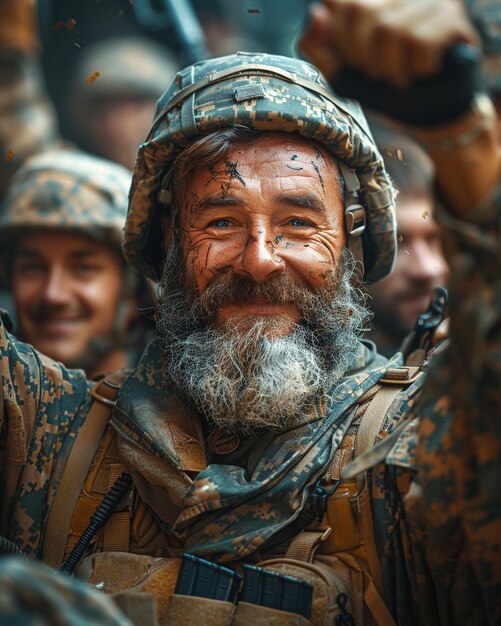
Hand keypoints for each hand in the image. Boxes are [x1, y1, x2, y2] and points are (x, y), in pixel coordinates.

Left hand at [299, 0, 478, 86]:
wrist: (428, 114)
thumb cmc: (384, 89)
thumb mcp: (341, 73)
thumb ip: (318, 46)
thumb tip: (317, 14)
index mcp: (367, 2)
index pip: (335, 1)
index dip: (336, 35)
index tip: (351, 61)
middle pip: (358, 11)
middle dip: (362, 58)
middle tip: (379, 76)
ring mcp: (427, 0)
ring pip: (389, 30)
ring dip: (391, 70)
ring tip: (403, 78)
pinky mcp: (451, 16)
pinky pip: (418, 41)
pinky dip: (416, 69)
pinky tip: (425, 72)